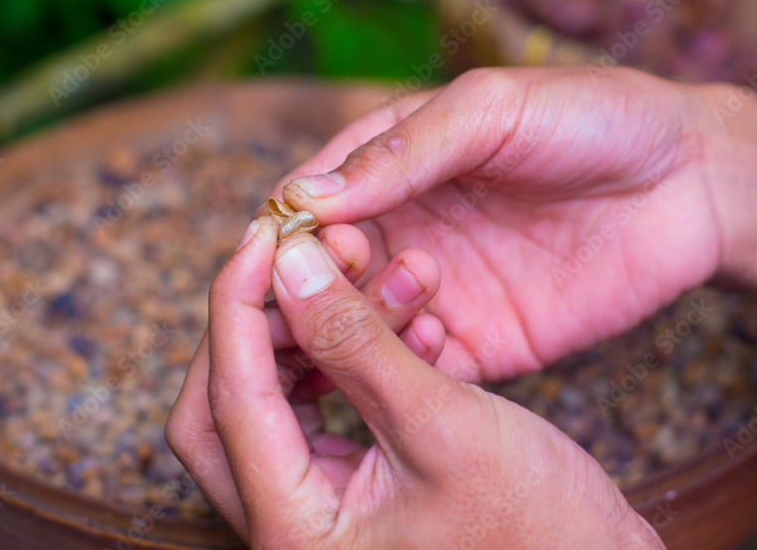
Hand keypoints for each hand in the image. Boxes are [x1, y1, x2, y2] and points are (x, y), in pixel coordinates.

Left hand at [166, 218, 662, 548]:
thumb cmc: (536, 526)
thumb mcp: (443, 424)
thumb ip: (357, 343)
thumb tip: (291, 265)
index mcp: (296, 532)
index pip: (230, 398)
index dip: (238, 304)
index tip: (265, 236)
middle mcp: (287, 530)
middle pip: (221, 409)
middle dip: (254, 325)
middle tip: (292, 261)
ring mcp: (310, 514)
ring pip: (264, 405)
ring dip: (301, 339)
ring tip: (351, 285)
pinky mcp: (340, 493)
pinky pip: (308, 413)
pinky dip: (333, 365)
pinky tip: (379, 327)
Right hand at [275, 67, 724, 380]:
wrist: (693, 182)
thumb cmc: (592, 118)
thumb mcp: (492, 108)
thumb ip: (404, 151)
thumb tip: (305, 196)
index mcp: (394, 164)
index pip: (309, 202)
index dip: (287, 230)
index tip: (283, 252)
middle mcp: (404, 229)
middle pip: (322, 273)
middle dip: (313, 288)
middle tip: (325, 293)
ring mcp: (439, 289)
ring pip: (361, 327)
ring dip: (356, 329)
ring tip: (390, 310)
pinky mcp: (479, 342)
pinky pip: (421, 369)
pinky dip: (407, 369)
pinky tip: (432, 343)